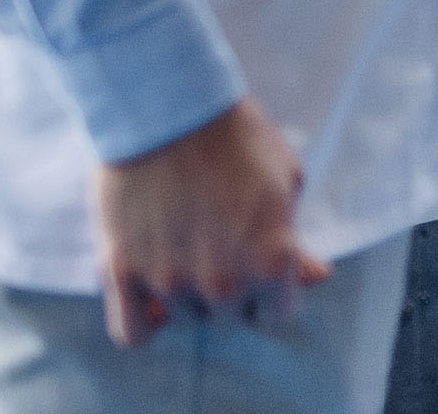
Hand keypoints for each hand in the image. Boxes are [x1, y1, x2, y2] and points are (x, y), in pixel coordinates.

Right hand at [91, 96, 322, 348]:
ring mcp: (169, 281)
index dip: (276, 289)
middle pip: (231, 317)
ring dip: (189, 295)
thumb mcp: (287, 181)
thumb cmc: (236, 136)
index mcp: (271, 260)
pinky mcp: (122, 272)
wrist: (168, 105)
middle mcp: (222, 281)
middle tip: (223, 248)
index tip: (265, 265)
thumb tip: (315, 277)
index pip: (280, 312)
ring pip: (185, 319)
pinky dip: (144, 322)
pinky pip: (133, 332)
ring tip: (186, 248)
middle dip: (235, 290)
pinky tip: (152, 297)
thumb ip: (296, 240)